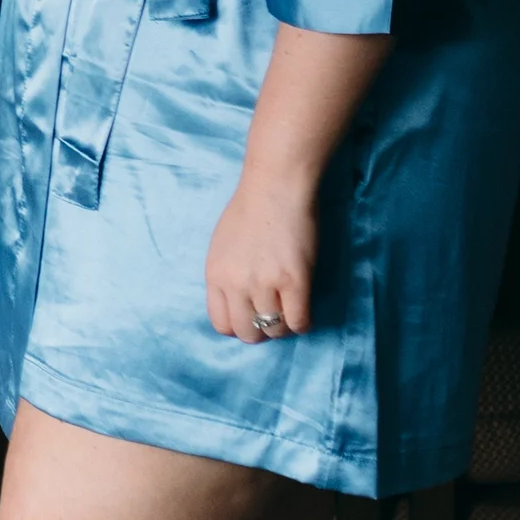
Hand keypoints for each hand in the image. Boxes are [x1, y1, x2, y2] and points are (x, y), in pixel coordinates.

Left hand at [205, 162, 317, 343]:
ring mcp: (265, 284)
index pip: (220, 324)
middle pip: (246, 333)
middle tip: (274, 317)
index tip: (251, 319)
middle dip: (261, 332)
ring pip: (274, 330)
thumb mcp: (222, 247)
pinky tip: (304, 308)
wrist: (276, 187)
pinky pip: (299, 321)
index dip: (238, 327)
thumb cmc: (250, 210)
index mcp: (215, 275)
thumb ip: (227, 276)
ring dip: (284, 326)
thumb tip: (239, 303)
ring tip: (290, 310)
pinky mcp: (294, 281)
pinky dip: (303, 322)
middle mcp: (236, 284)